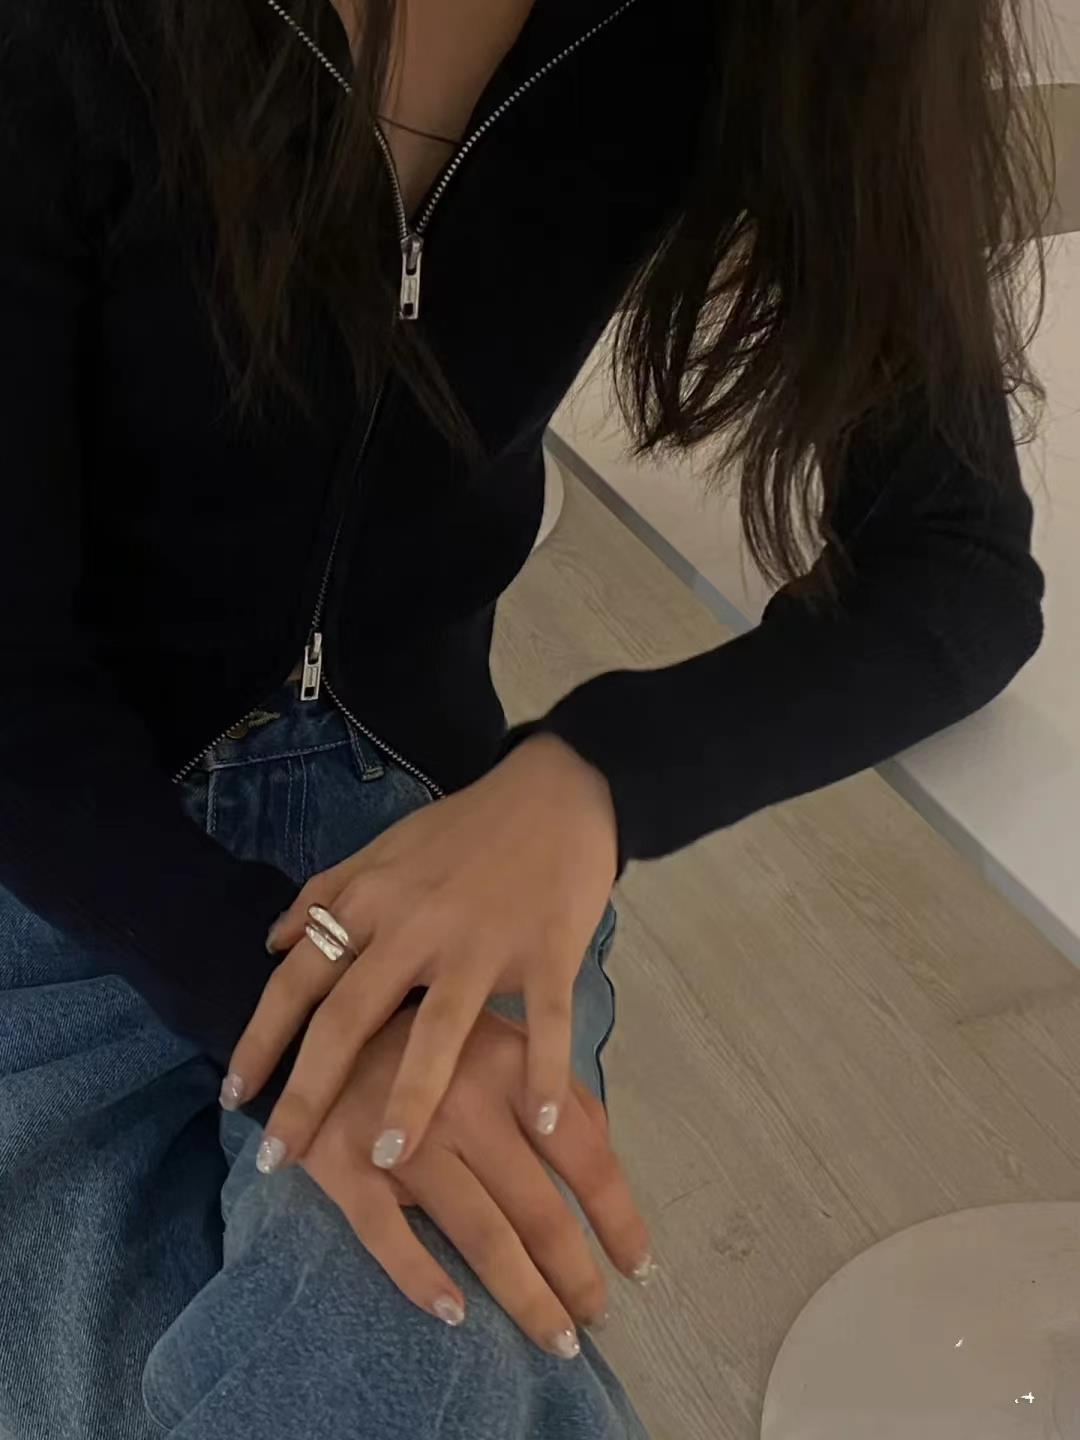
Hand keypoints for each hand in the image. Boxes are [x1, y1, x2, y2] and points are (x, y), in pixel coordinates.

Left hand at [227, 734, 616, 1170]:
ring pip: (439, 1028)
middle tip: (280, 1159)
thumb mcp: (385, 847)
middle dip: (309, 1092)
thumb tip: (274, 942)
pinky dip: (544, 1072)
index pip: (300, 979)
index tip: (233, 1097)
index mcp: (374, 900)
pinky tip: (539, 1125)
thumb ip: (329, 891)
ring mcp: (484, 942)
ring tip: (386, 1156)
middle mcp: (417, 926)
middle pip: (351, 1016)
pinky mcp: (549, 952)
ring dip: (411, 1096)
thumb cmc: (468, 826)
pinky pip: (544, 1023)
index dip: (261, 1039)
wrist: (558, 791)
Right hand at [295, 1007, 652, 1355]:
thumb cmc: (428, 1041)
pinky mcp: (344, 1165)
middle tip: (595, 1320)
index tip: (638, 1266)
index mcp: (512, 1070)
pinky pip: (388, 1235)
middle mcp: (465, 1103)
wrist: (319, 1025)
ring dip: (524, 1296)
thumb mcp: (501, 1040)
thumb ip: (556, 1088)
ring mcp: (404, 1138)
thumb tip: (604, 1152)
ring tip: (554, 1337)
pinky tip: (456, 1314)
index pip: (586, 1157)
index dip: (618, 1218)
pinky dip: (422, 1278)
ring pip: (480, 1233)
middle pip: (539, 1209)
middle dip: (575, 1275)